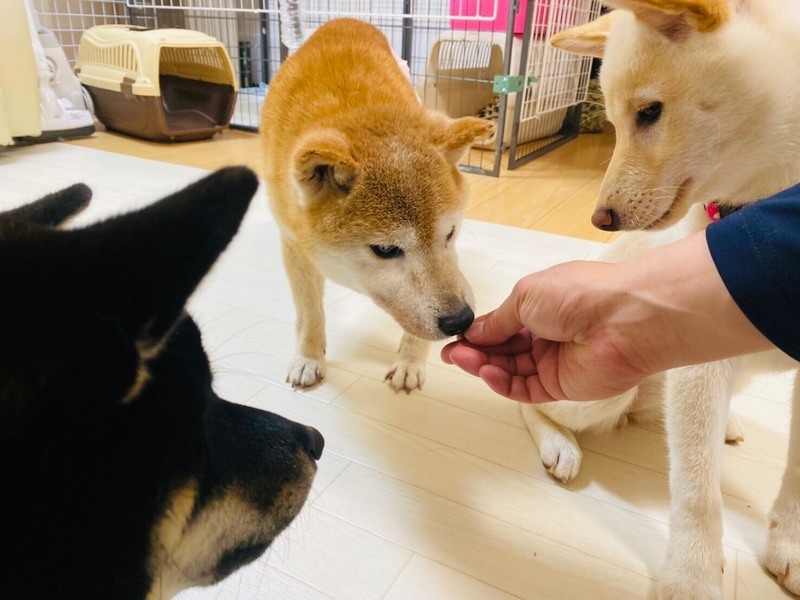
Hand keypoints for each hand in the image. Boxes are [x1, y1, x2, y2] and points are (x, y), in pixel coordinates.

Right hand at [441, 262, 652, 401]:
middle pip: (504, 349)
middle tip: (451, 355)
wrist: (624, 319)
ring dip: (485, 366)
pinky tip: (488, 373)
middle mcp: (547, 334)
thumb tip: (473, 332)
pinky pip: (526, 388)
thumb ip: (498, 320)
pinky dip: (504, 383)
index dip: (478, 333)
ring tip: (463, 361)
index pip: (503, 325)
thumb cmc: (577, 294)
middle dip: (476, 351)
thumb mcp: (526, 296)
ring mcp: (555, 361)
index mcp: (541, 306)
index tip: (453, 340)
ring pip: (511, 370)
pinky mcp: (562, 386)